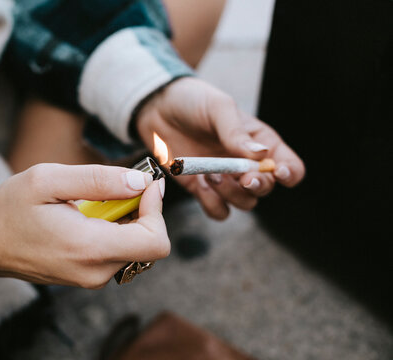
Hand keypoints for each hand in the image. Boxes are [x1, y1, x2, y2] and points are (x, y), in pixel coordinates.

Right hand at [0, 164, 167, 288]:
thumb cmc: (11, 209)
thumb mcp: (48, 180)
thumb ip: (98, 180)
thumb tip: (140, 182)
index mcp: (89, 249)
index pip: (155, 241)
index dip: (158, 209)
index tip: (145, 184)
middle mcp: (95, 272)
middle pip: (149, 245)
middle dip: (143, 211)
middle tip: (120, 186)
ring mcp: (91, 279)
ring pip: (136, 249)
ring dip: (129, 220)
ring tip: (98, 201)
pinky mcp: (87, 277)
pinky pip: (118, 253)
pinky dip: (116, 231)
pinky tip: (91, 216)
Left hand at [136, 77, 304, 219]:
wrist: (157, 108)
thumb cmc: (193, 101)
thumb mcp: (218, 108)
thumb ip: (237, 133)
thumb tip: (262, 155)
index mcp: (260, 142)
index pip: (290, 166)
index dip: (289, 173)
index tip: (276, 171)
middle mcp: (246, 164)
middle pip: (266, 189)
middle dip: (256, 186)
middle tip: (242, 177)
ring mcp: (225, 179)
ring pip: (244, 203)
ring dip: (231, 194)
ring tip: (211, 174)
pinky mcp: (202, 189)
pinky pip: (218, 211)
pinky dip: (212, 204)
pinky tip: (200, 185)